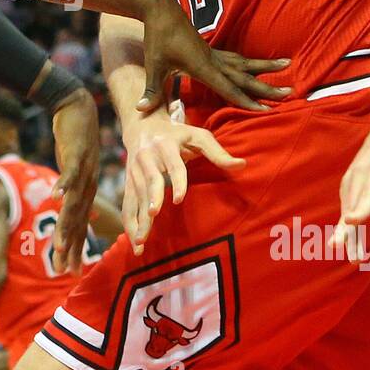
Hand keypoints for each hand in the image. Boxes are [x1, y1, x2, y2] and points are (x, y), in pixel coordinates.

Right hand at [49, 89, 100, 274]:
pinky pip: (70, 173)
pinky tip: (55, 198)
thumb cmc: (75, 140)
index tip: (71, 272)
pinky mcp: (76, 155)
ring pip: (74, 203)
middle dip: (71, 247)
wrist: (77, 107)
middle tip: (65, 271)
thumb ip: (76, 191)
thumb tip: (79, 211)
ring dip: (66, 225)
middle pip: (77, 222)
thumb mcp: (76, 169)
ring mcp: (83, 171)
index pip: (80, 226)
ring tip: (59, 246)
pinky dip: (63, 185)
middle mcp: (87, 185)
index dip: (76, 249)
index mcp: (86, 190)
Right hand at [122, 109, 244, 244]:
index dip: (177, 181)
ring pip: (136, 197)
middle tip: (153, 215)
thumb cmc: (177, 134)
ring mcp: (135, 171)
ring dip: (138, 219)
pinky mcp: (128, 182)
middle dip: (151, 198)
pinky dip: (129, 223)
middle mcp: (148, 158)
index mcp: (166, 146)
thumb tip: (242, 165)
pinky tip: (135, 243)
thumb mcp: (198, 136)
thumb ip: (218, 152)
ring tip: (141, 241)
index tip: (179, 199)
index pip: (173, 166)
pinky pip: (127, 204)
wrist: (143, 126)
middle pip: (150, 181)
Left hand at [138, 0, 290, 113]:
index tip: (265, 109)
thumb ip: (151, 89)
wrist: (161, 10)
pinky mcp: (212, 50)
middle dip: (266, 87)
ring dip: (266, 68)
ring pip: (245, 64)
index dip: (245, 100)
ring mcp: (215, 54)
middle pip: (244, 77)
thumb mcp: (153, 65)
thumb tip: (140, 110)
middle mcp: (213, 60)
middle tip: (289, 93)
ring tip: (287, 64)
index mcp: (202, 66)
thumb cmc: (157, 38)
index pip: (228, 87)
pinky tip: (260, 65)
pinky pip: (237, 59)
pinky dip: (251, 64)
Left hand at [332, 111, 369, 263]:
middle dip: (346, 228)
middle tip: (338, 246)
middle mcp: (361, 182)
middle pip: (354, 207)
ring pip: (369, 192)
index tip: (352, 260)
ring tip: (353, 221)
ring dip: (361, 206)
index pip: (350, 218)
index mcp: (354, 190)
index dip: (350, 238)